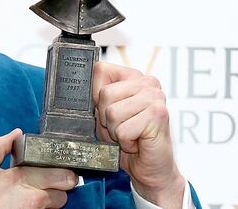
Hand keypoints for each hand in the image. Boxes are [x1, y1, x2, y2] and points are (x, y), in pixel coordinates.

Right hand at [0, 128, 77, 208]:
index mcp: (22, 179)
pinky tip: (25, 203)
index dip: (60, 169)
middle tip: (47, 181)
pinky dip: (41, 208)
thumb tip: (14, 135)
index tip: (53, 166)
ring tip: (31, 193)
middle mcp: (33, 199)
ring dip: (50, 198)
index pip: (62, 174)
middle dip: (59, 185)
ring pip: (58, 204)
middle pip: (65, 191)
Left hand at [92, 62, 184, 208]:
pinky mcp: (158, 115)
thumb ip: (96, 99)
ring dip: (116, 132)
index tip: (107, 111)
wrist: (151, 168)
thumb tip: (80, 89)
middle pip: (104, 93)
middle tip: (121, 128)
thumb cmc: (128, 140)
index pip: (100, 70)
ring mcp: (155, 98)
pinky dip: (125, 142)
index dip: (95, 95)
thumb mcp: (104, 116)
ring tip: (129, 135)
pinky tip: (137, 143)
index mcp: (134, 77)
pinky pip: (123, 130)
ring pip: (112, 113)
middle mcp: (148, 83)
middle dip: (106, 118)